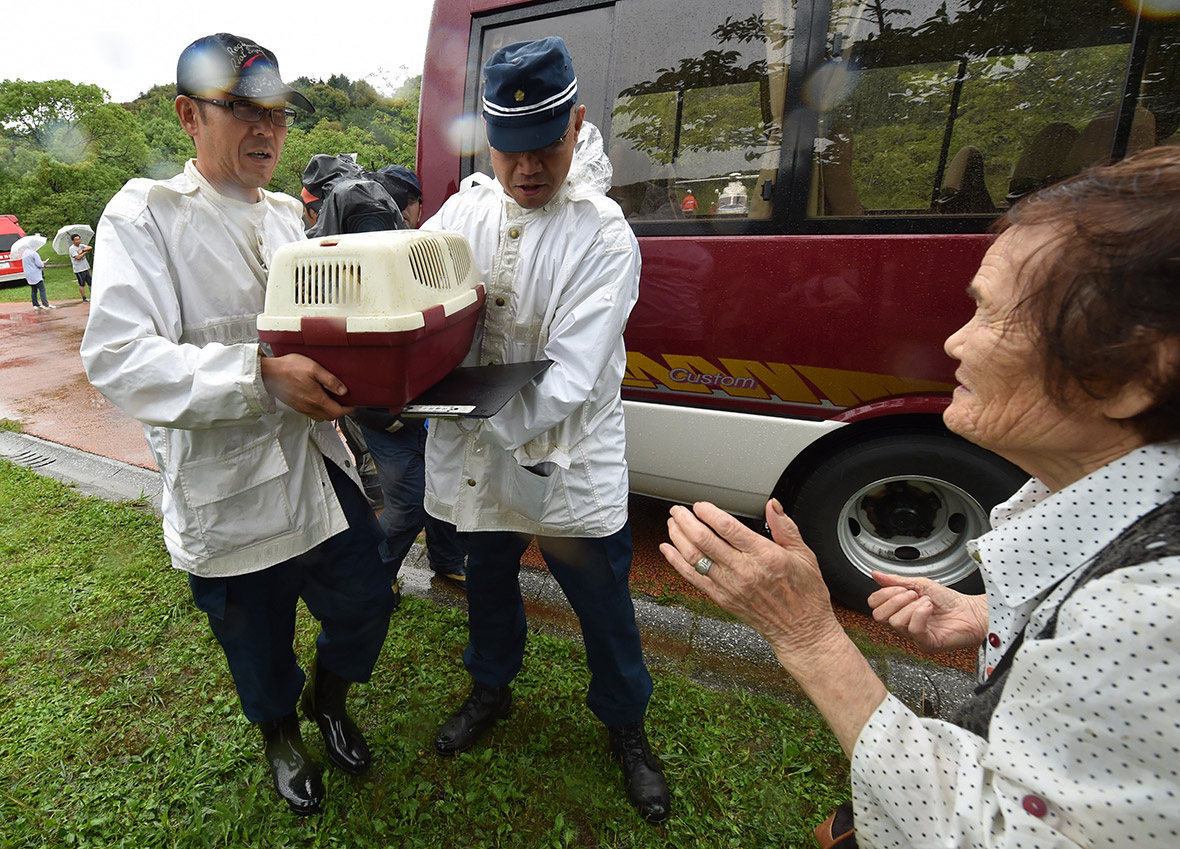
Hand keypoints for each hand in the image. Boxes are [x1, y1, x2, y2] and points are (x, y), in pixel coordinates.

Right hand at [260, 352, 354, 420]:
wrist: (269, 372)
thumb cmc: (289, 368)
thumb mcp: (314, 369)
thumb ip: (330, 381)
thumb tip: (343, 390)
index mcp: (316, 399)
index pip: (337, 412)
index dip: (348, 410)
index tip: (352, 405)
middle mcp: (309, 407)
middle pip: (330, 417)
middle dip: (340, 412)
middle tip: (344, 403)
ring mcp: (301, 408)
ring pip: (320, 417)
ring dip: (329, 412)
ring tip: (332, 401)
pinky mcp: (295, 406)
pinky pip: (310, 413)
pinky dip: (318, 410)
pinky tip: (318, 400)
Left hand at [662, 499, 888, 756]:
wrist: (802, 631)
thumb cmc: (806, 594)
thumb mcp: (804, 555)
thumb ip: (785, 527)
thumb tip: (772, 505)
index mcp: (764, 555)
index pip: (727, 527)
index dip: (708, 512)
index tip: (700, 505)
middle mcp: (744, 570)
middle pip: (704, 540)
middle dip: (686, 521)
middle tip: (678, 510)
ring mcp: (730, 586)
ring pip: (695, 557)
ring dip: (678, 538)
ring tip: (672, 524)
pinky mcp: (723, 599)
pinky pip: (694, 578)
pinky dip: (677, 562)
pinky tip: (667, 550)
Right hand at [867, 572, 987, 653]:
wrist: (971, 611)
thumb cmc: (949, 600)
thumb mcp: (920, 584)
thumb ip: (896, 580)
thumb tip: (876, 574)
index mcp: (899, 610)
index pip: (874, 605)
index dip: (884, 594)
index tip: (900, 587)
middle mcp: (903, 624)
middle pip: (879, 616)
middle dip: (895, 600)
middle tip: (912, 595)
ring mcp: (913, 636)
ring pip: (896, 622)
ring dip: (913, 606)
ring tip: (927, 603)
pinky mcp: (925, 643)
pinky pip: (913, 629)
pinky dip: (920, 614)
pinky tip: (929, 609)